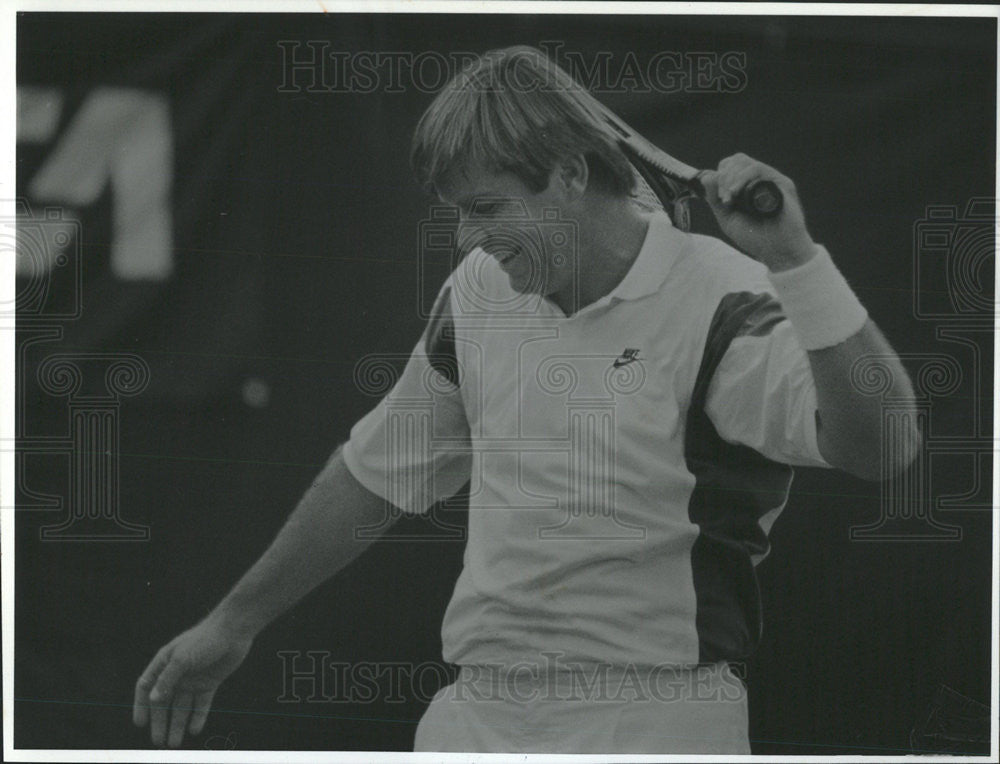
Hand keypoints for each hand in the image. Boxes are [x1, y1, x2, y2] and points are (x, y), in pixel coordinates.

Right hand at [133, 615, 253, 747]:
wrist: (234, 631)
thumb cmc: (205, 639)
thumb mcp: (182, 658)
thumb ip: (167, 679)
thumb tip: (153, 699)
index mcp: (164, 662)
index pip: (146, 686)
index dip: (141, 705)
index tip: (140, 723)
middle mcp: (176, 673)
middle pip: (164, 702)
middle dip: (161, 721)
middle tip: (159, 741)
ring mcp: (193, 679)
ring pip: (182, 706)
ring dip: (178, 724)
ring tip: (174, 743)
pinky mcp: (209, 683)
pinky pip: (201, 704)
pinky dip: (198, 717)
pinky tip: (194, 730)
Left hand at [700, 153, 817, 270]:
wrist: (777, 251)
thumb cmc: (755, 236)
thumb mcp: (728, 218)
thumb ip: (715, 199)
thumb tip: (706, 176)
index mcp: (747, 186)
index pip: (730, 166)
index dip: (720, 176)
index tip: (719, 198)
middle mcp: (760, 180)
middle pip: (737, 160)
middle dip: (724, 177)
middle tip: (724, 199)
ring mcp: (771, 180)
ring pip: (745, 162)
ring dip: (731, 178)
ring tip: (729, 198)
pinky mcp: (781, 183)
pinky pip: (758, 169)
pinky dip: (742, 178)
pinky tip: (736, 193)